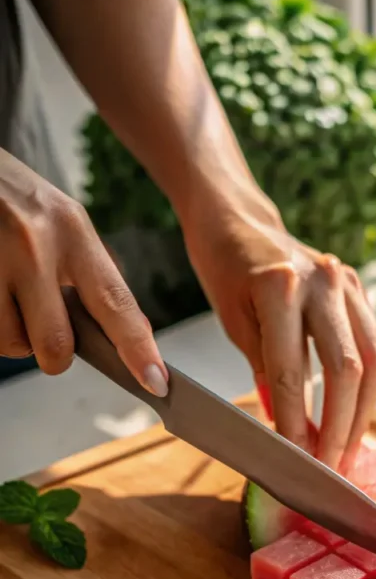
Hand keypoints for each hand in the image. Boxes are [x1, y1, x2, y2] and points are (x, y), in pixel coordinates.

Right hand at [0, 149, 167, 394]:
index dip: (138, 349)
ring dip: (12, 334)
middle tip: (41, 324)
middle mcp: (34, 245)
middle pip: (57, 344)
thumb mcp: (59, 218)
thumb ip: (88, 273)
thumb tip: (125, 334)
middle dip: (52, 352)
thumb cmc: (8, 196)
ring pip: (12, 344)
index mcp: (72, 230)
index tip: (157, 382)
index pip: (116, 303)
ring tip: (4, 293)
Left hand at [181, 181, 375, 472]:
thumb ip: (266, 374)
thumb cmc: (226, 270)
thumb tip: (290, 433)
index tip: (298, 459)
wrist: (238, 220)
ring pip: (373, 363)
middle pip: (347, 370)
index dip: (298, 420)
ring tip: (349, 455)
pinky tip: (355, 421)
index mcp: (280, 287)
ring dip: (363, 416)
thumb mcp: (234, 323)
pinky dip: (367, 391)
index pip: (295, 370)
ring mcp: (348, 283)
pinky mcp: (360, 289)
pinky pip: (374, 348)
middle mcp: (323, 282)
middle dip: (341, 428)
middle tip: (332, 470)